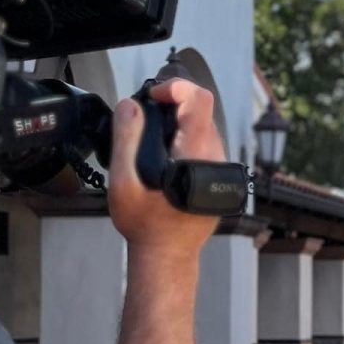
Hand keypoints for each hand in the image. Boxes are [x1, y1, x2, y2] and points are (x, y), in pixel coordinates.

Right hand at [107, 81, 224, 253]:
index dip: (176, 87)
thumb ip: (125, 139)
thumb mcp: (122, 183)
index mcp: (196, 156)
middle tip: (145, 120)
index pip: (200, 100)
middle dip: (173, 107)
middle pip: (201, 111)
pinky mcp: (218, 176)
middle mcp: (215, 160)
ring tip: (153, 140)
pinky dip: (185, 139)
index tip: (154, 97)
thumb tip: (130, 105)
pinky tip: (166, 157)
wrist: (167, 256)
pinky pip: (205, 144)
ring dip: (179, 124)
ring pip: (204, 127)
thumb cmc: (145, 226)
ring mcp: (220, 168)